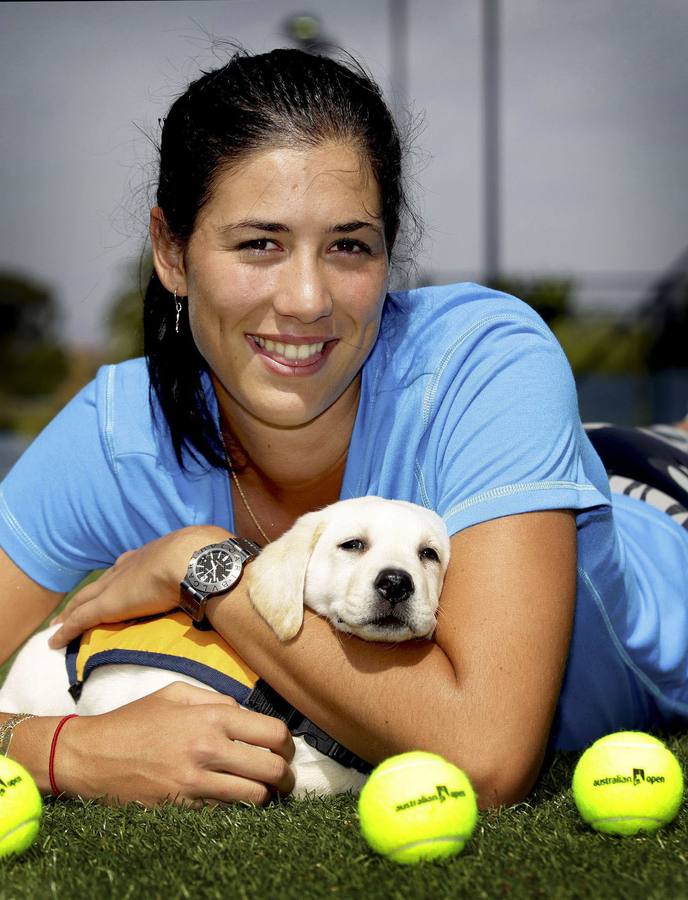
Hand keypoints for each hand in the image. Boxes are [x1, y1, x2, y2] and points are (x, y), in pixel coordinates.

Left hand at [49, 525, 230, 647]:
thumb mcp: (214, 558)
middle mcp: (133, 565)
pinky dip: (67, 630)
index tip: (118, 579)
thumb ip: (220, 570)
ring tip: (60, 623)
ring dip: (73, 611)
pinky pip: (80, 619)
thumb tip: (242, 575)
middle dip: (91, 592)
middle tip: (77, 604)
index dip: (122, 574)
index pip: (132, 565)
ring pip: (86, 599)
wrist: (197, 560)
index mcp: (157, 554)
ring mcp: (119, 584)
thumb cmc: (212, 558)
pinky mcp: (109, 605)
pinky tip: (55, 641)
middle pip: (104, 581)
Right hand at [57, 682, 294, 805]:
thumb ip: (216, 700)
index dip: (287, 744)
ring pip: (255, 797)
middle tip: (283, 776)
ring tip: (264, 791)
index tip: (284, 749)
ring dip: (266, 796)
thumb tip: (246, 713)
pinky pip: (227, 812)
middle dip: (285, 775)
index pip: (273, 733)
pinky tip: (235, 800)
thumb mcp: (175, 694)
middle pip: (273, 769)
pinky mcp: (183, 808)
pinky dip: (238, 808)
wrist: (91, 756)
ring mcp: (196, 783)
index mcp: (211, 717)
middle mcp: (208, 750)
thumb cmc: (133, 721)